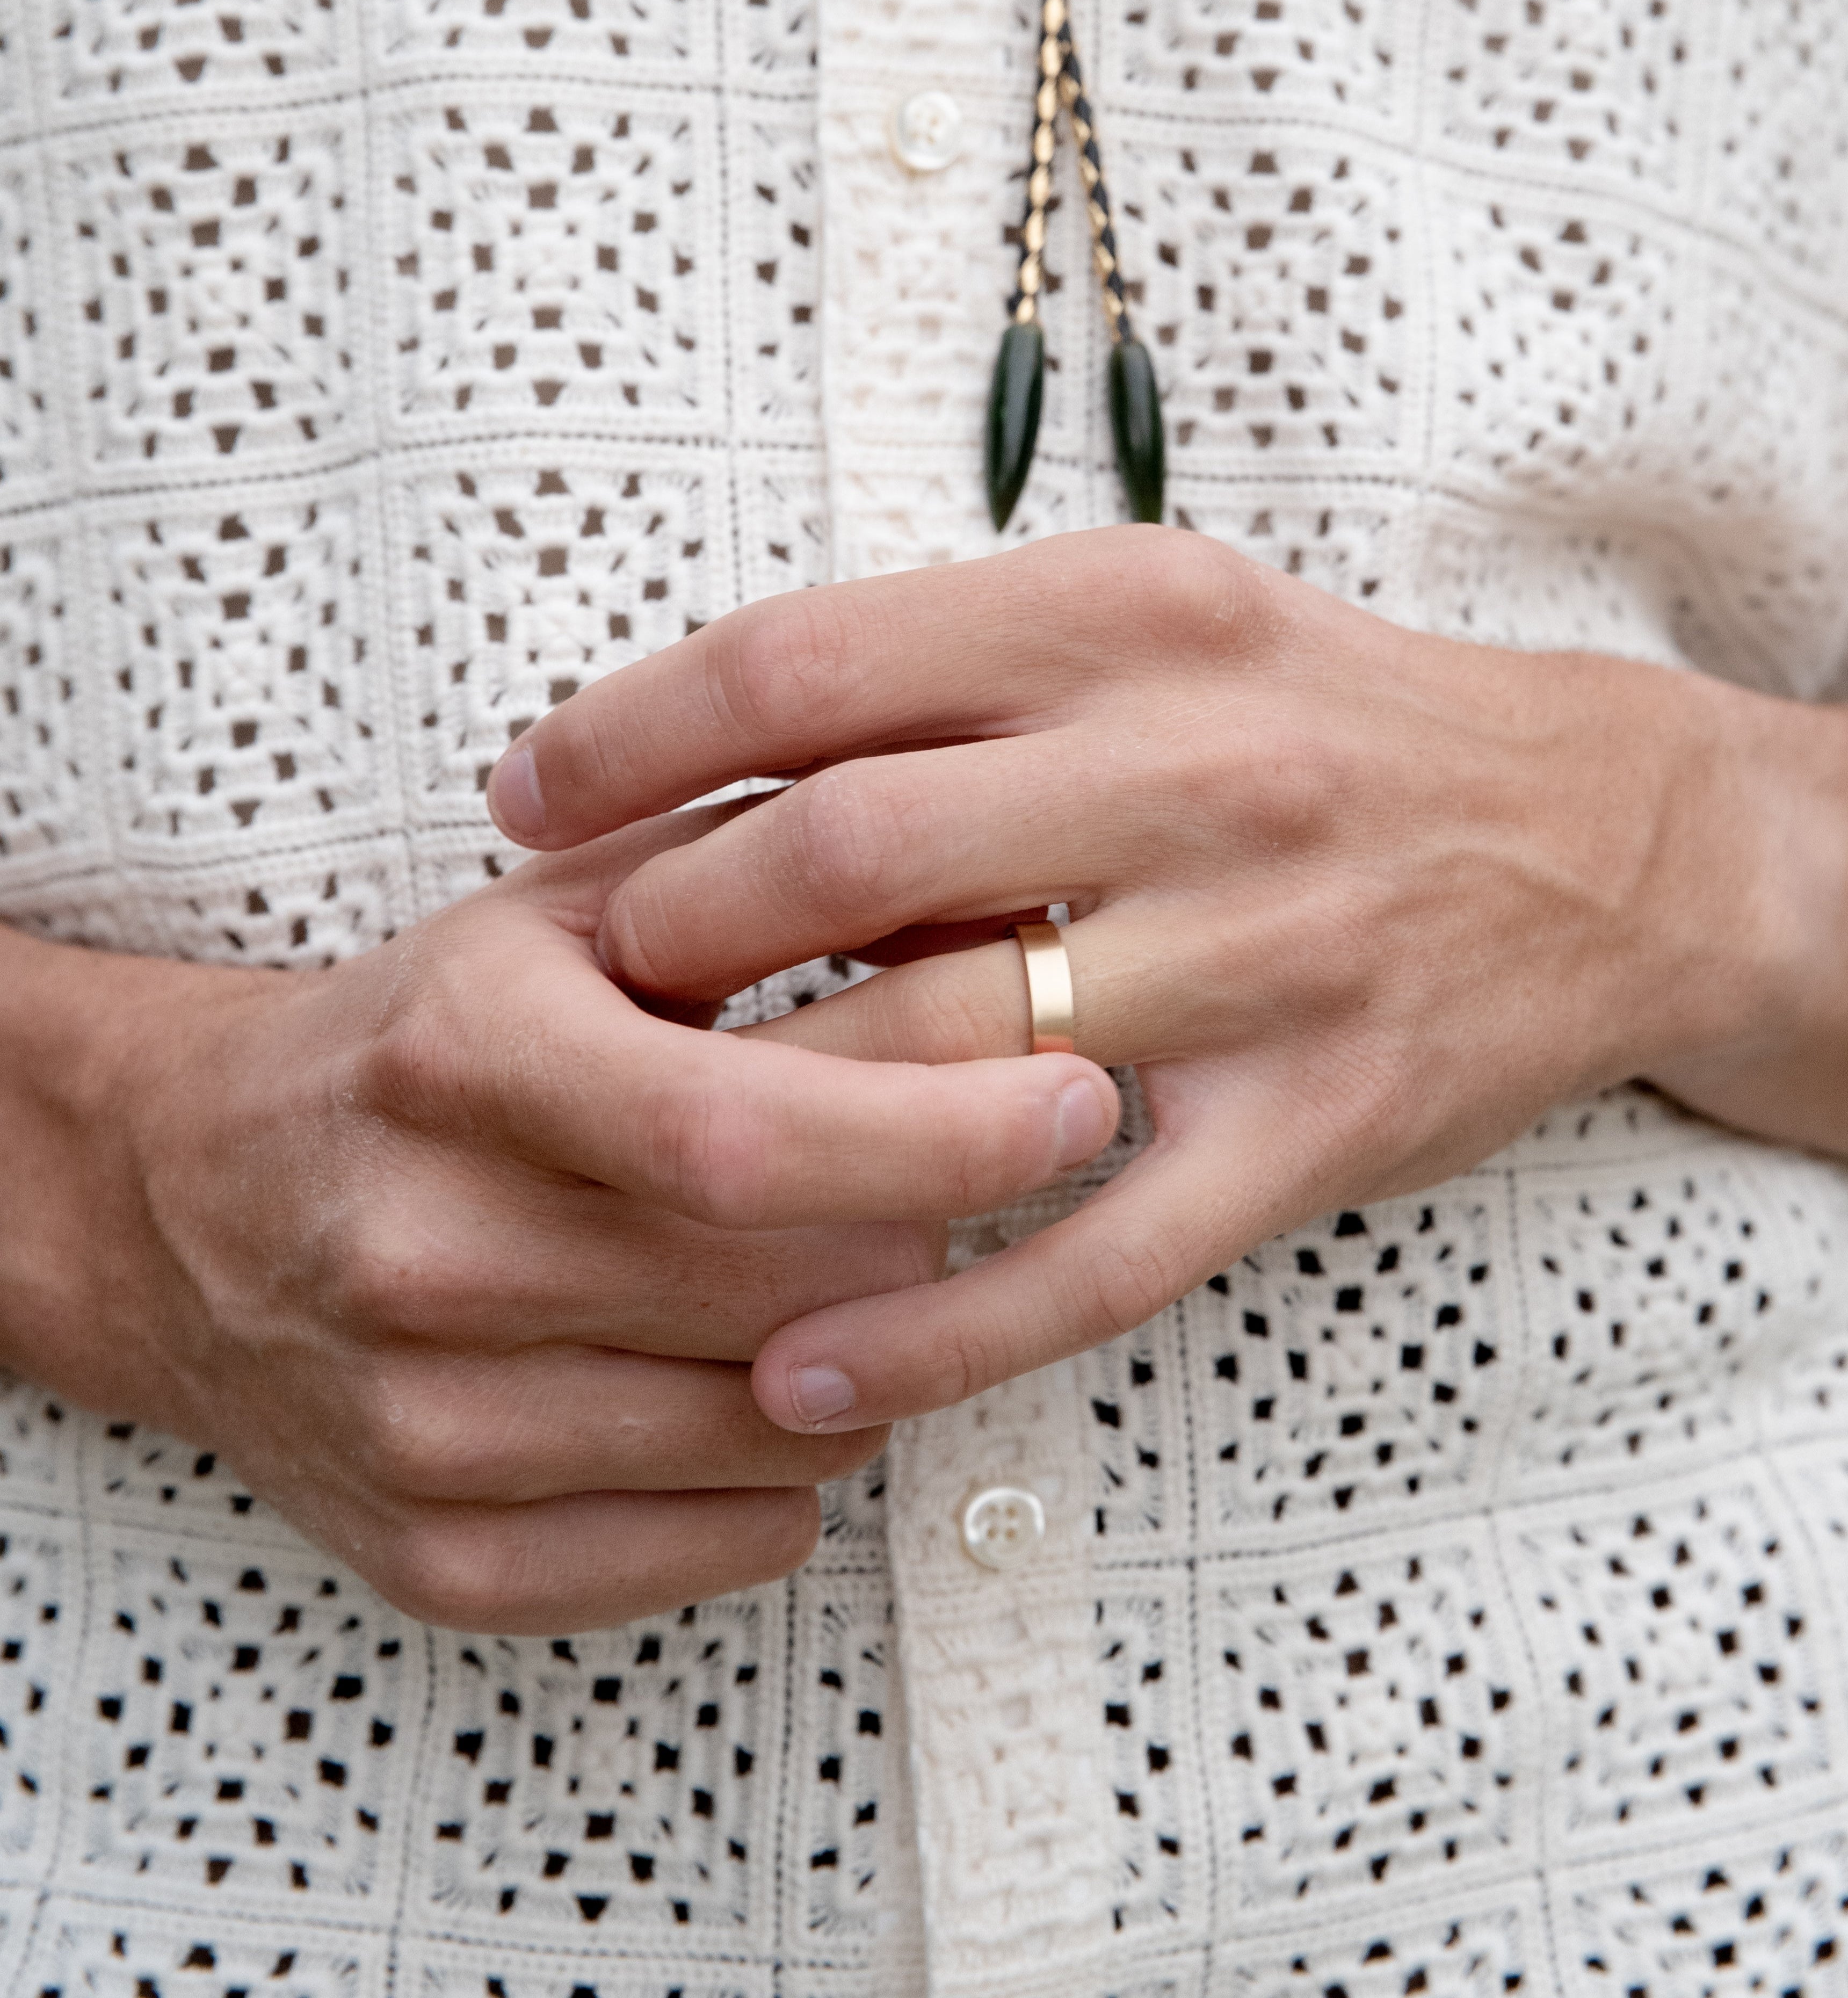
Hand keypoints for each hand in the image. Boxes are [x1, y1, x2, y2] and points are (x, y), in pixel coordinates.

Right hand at [0, 811, 1118, 1630]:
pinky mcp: (434, 1551)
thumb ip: (760, 882)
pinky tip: (746, 1385)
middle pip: (796, 1295)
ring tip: (821, 1273)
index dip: (945, 1132)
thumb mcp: (564, 912)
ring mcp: (420, 1422)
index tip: (1079, 1103)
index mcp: (466, 1058)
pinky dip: (785, 1476)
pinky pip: (719, 1548)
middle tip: (925, 1182)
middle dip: (921, 1235)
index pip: (746, 1137)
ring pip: (784, 1436)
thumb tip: (988, 891)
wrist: (182, 1194)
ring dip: (867, 1358)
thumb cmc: (426, 1040)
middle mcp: (425, 1249)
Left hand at [489, 530, 1795, 1434]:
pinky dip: (931, 1325)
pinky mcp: (1322, 1126)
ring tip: (655, 1166)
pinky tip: (799, 1368)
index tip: (529, 797)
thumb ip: (965, 684)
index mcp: (1137, 619)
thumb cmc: (1340, 731)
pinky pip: (1091, 1255)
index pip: (817, 661)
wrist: (1622, 844)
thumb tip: (722, 773)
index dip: (633, 732)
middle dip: (675, 933)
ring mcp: (1272, 961)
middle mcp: (1202, 774)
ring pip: (948, 1065)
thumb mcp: (1169, 629)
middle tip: (599, 987)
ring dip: (762, 1130)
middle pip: (851, 860)